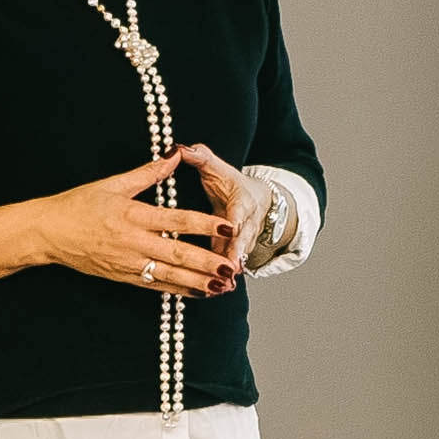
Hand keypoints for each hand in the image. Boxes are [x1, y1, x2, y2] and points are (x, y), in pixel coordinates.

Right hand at [33, 153, 235, 296]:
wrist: (47, 233)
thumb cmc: (78, 205)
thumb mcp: (112, 184)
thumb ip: (148, 173)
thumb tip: (175, 154)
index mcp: (133, 215)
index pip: (177, 220)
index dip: (204, 224)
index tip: (228, 226)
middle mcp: (133, 242)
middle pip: (177, 253)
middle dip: (207, 262)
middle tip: (232, 267)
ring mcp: (128, 263)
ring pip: (169, 275)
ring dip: (198, 282)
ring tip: (223, 285)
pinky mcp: (123, 277)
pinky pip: (156, 285)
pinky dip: (179, 289)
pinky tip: (199, 292)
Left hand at [178, 144, 281, 276]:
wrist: (260, 200)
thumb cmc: (231, 183)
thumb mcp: (218, 168)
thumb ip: (199, 157)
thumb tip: (179, 148)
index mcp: (242, 200)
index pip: (237, 212)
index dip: (234, 222)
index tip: (230, 231)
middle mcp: (246, 222)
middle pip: (241, 240)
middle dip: (236, 255)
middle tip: (230, 269)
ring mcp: (244, 240)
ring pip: (238, 256)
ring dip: (231, 271)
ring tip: (224, 286)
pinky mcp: (236, 252)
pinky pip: (230, 265)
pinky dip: (224, 277)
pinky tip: (216, 290)